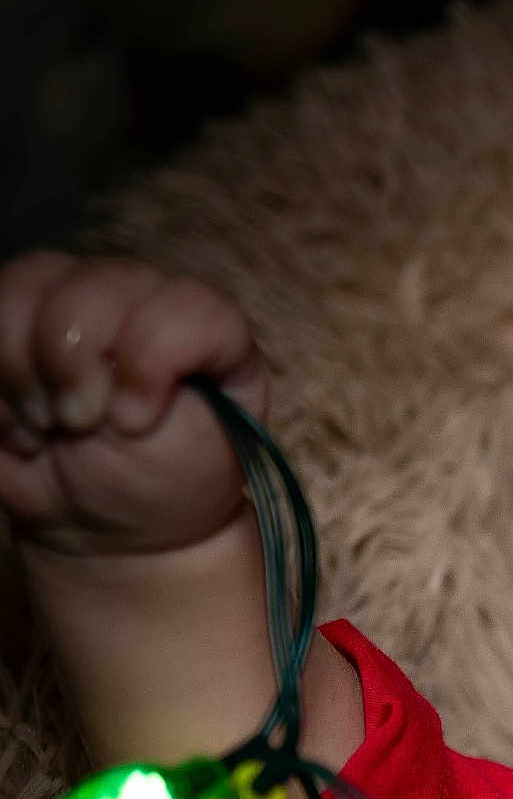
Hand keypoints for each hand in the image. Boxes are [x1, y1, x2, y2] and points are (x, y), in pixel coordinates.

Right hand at [0, 252, 263, 558]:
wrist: (100, 513)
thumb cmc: (159, 481)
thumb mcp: (197, 456)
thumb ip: (179, 402)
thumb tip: (116, 369)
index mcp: (207, 329)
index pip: (187, 305)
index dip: (150, 358)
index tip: (133, 422)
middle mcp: (143, 298)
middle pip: (95, 287)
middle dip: (72, 366)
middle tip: (78, 423)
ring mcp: (76, 296)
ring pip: (27, 286)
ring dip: (23, 370)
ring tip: (47, 423)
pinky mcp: (18, 314)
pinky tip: (19, 415)